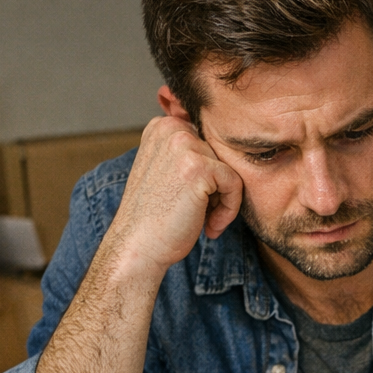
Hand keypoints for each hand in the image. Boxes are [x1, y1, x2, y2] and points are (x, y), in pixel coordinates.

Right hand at [103, 115, 243, 281]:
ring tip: (204, 221)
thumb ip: (187, 155)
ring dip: (223, 201)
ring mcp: (184, 146)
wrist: (137, 246)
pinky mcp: (200, 167)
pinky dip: (229, 210)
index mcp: (162, 126)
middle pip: (221, 156)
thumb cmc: (154, 217)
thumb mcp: (165, 172)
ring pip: (230, 169)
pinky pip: (235, 184)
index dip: (208, 177)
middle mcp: (171, 129)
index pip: (208, 144)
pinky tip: (210, 227)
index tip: (196, 201)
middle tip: (201, 215)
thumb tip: (227, 152)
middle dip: (217, 189)